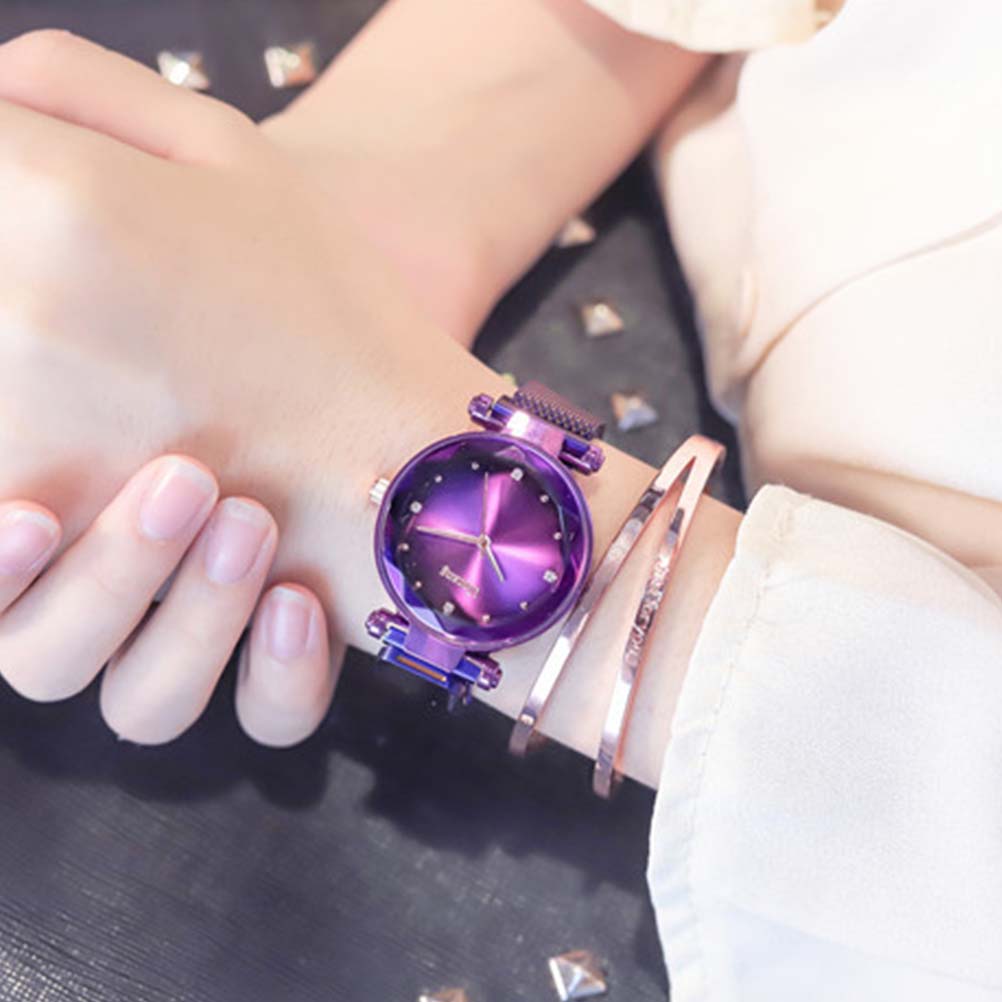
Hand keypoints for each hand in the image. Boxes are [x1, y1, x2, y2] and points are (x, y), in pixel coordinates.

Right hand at [0, 31, 741, 787]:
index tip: (23, 514)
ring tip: (254, 519)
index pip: (4, 567)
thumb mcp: (155, 173)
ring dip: (183, 626)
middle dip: (102, 581)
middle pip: (40, 654)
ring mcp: (207, 608)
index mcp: (56, 475)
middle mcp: (115, 563)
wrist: (382, 303)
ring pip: (141, 704)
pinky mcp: (292, 633)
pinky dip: (277, 680)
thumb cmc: (258, 245)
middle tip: (186, 478)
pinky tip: (307, 597)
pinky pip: (267, 719)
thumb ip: (34, 148)